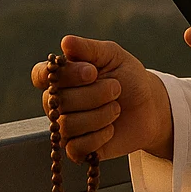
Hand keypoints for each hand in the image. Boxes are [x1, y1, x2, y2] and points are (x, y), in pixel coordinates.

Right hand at [31, 35, 173, 162]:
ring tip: (116, 108)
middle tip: (116, 88)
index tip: (92, 72)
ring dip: (100, 115)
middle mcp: (58, 101)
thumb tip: (65, 42)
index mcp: (62, 76)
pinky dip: (98, 137)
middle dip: (94, 94)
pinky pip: (75, 148)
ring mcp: (65, 126)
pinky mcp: (77, 149)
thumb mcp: (113, 56)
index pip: (40, 75)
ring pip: (67, 125)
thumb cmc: (128, 77)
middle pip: (58, 101)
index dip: (65, 76)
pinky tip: (111, 129)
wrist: (150, 107)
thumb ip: (89, 49)